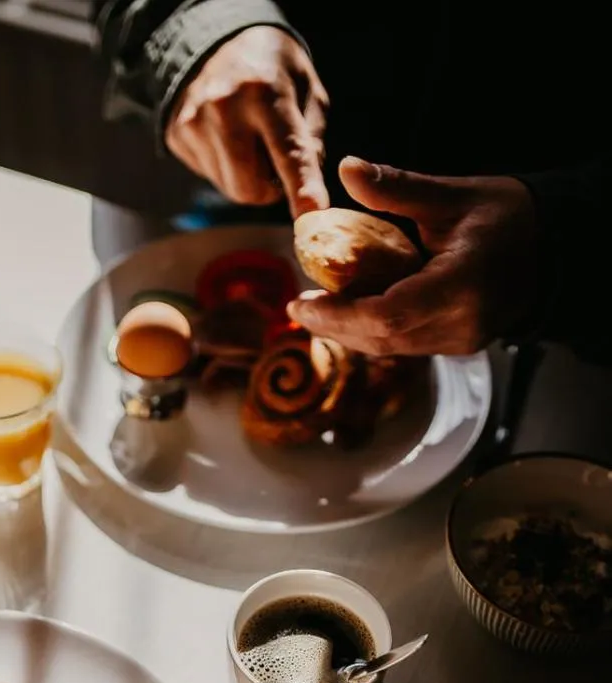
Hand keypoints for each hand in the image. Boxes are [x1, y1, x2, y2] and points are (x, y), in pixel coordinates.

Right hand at [166, 27, 329, 217]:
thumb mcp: (307, 87)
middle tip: (275, 168)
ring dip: (245, 177)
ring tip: (248, 141)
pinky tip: (225, 137)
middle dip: (267, 190)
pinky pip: (209, 175)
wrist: (215, 39)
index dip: (302, 187)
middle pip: (248, 188)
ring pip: (228, 187)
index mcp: (265, 91)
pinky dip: (224, 166)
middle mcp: (224, 108)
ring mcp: (193, 123)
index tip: (312, 214)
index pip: (288, 151)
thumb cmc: (272, 68)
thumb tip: (305, 187)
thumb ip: (312, 137)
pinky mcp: (176, 135)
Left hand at [288, 156, 539, 354]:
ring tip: (316, 309)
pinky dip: (372, 331)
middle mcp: (462, 323)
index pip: (388, 314)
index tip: (302, 302)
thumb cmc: (504, 214)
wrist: (551, 246)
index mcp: (463, 283)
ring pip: (390, 348)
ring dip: (350, 331)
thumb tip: (347, 168)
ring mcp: (462, 341)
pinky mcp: (457, 346)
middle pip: (382, 339)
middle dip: (335, 326)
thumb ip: (397, 188)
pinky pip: (404, 345)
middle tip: (298, 307)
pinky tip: (350, 313)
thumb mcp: (451, 195)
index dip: (339, 314)